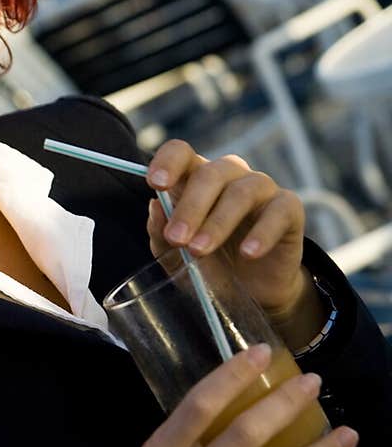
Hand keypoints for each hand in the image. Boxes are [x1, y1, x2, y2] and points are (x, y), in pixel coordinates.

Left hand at [146, 140, 306, 320]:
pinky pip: (279, 211)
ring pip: (241, 192)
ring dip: (218, 222)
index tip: (156, 183)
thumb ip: (161, 234)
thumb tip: (156, 208)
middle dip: (190, 208)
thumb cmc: (209, 267)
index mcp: (195, 180)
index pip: (181, 153)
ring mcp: (261, 189)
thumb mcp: (176, 258)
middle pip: (210, 174)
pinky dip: (262, 232)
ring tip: (199, 251)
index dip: (168, 162)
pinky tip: (248, 253)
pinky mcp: (289, 209)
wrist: (251, 293)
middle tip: (176, 239)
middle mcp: (229, 176)